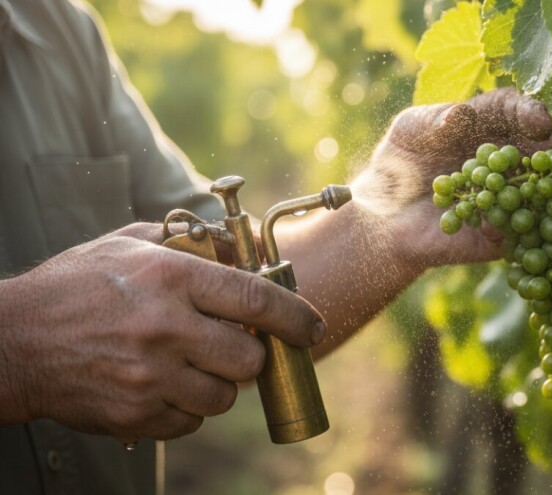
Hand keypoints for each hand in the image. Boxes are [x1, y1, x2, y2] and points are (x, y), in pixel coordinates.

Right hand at [0, 223, 324, 441]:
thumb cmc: (73, 286)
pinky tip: (164, 386)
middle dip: (250, 355)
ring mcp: (148, 377)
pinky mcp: (133, 415)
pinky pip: (189, 423)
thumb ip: (184, 243)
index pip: (255, 299)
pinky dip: (186, 409)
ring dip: (217, 384)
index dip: (295, 316)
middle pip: (248, 359)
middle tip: (232, 345)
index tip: (313, 327)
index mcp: (170, 278)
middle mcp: (165, 328)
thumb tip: (236, 249)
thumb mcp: (125, 245)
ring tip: (191, 365)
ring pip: (222, 398)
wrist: (12, 341)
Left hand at [357, 88, 551, 266]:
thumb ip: (434, 120)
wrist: (383, 216)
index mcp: (491, 125)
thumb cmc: (399, 163)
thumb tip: (461, 116)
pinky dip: (521, 223)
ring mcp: (510, 197)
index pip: (518, 112)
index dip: (531, 113)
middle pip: (545, 149)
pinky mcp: (501, 234)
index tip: (539, 122)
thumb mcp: (410, 130)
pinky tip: (517, 220)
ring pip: (542, 191)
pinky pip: (520, 230)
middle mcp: (509, 159)